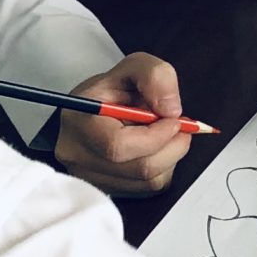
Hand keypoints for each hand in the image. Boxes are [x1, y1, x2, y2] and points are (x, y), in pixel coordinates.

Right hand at [53, 53, 193, 197]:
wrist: (99, 108)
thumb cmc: (115, 89)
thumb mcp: (136, 66)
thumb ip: (156, 77)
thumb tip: (171, 110)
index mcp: (78, 121)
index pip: (118, 146)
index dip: (156, 136)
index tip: (173, 119)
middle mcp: (77, 155)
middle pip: (140, 168)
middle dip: (172, 146)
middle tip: (179, 126)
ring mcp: (90, 177)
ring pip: (149, 181)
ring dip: (169, 157)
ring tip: (162, 134)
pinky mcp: (108, 190)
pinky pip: (149, 189)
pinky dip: (162, 168)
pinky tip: (154, 149)